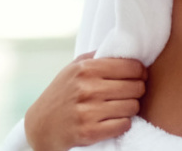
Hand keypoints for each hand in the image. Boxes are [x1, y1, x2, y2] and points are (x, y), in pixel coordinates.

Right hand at [26, 52, 146, 150]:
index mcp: (85, 69)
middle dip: (137, 90)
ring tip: (120, 106)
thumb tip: (126, 49)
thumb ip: (98, 58)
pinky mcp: (89, 132)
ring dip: (130, 108)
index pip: (131, 66)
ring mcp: (88, 111)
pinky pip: (124, 125)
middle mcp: (87, 88)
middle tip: (130, 92)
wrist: (41, 125)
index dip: (140, 72)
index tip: (139, 76)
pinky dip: (123, 123)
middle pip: (135, 87)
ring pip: (132, 107)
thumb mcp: (73, 68)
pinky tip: (114, 120)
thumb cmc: (62, 93)